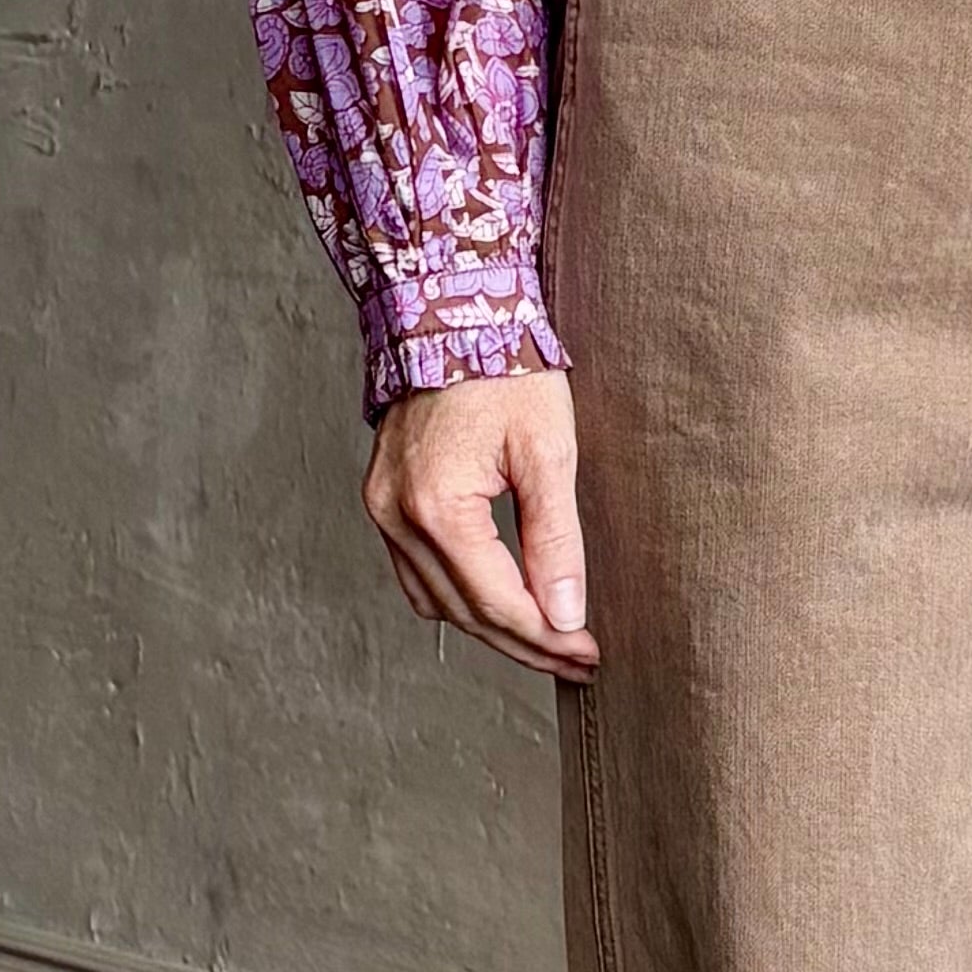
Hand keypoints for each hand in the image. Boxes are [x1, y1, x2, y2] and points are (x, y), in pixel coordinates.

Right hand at [366, 364, 598, 676]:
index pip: (496, 601)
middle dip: (524, 644)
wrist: (450, 310)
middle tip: (578, 661)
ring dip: (490, 628)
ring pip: (435, 602)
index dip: (547, 636)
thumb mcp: (548, 450)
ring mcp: (381, 509)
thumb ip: (555, 538)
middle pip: (464, 613)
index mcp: (438, 506)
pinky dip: (457, 598)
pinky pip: (415, 574)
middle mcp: (396, 516)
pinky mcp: (382, 500)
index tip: (590, 652)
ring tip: (547, 642)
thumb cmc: (504, 369)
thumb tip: (567, 613)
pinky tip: (498, 603)